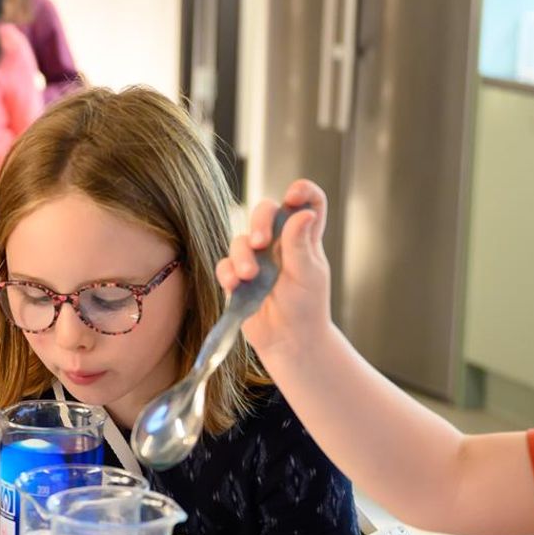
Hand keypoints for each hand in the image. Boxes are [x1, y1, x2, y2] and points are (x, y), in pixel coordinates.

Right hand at [216, 180, 335, 362]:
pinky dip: (228, 273)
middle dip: (260, 219)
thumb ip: (300, 243)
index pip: (307, 203)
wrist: (290, 342)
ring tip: (249, 276)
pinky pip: (225, 266)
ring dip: (242, 254)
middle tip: (261, 241)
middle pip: (266, 211)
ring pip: (241, 239)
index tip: (294, 194)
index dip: (302, 191)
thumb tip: (303, 212)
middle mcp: (279, 244)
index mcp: (304, 238)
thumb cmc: (307, 308)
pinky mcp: (238, 279)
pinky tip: (237, 285)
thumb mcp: (308, 275)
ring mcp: (256, 260)